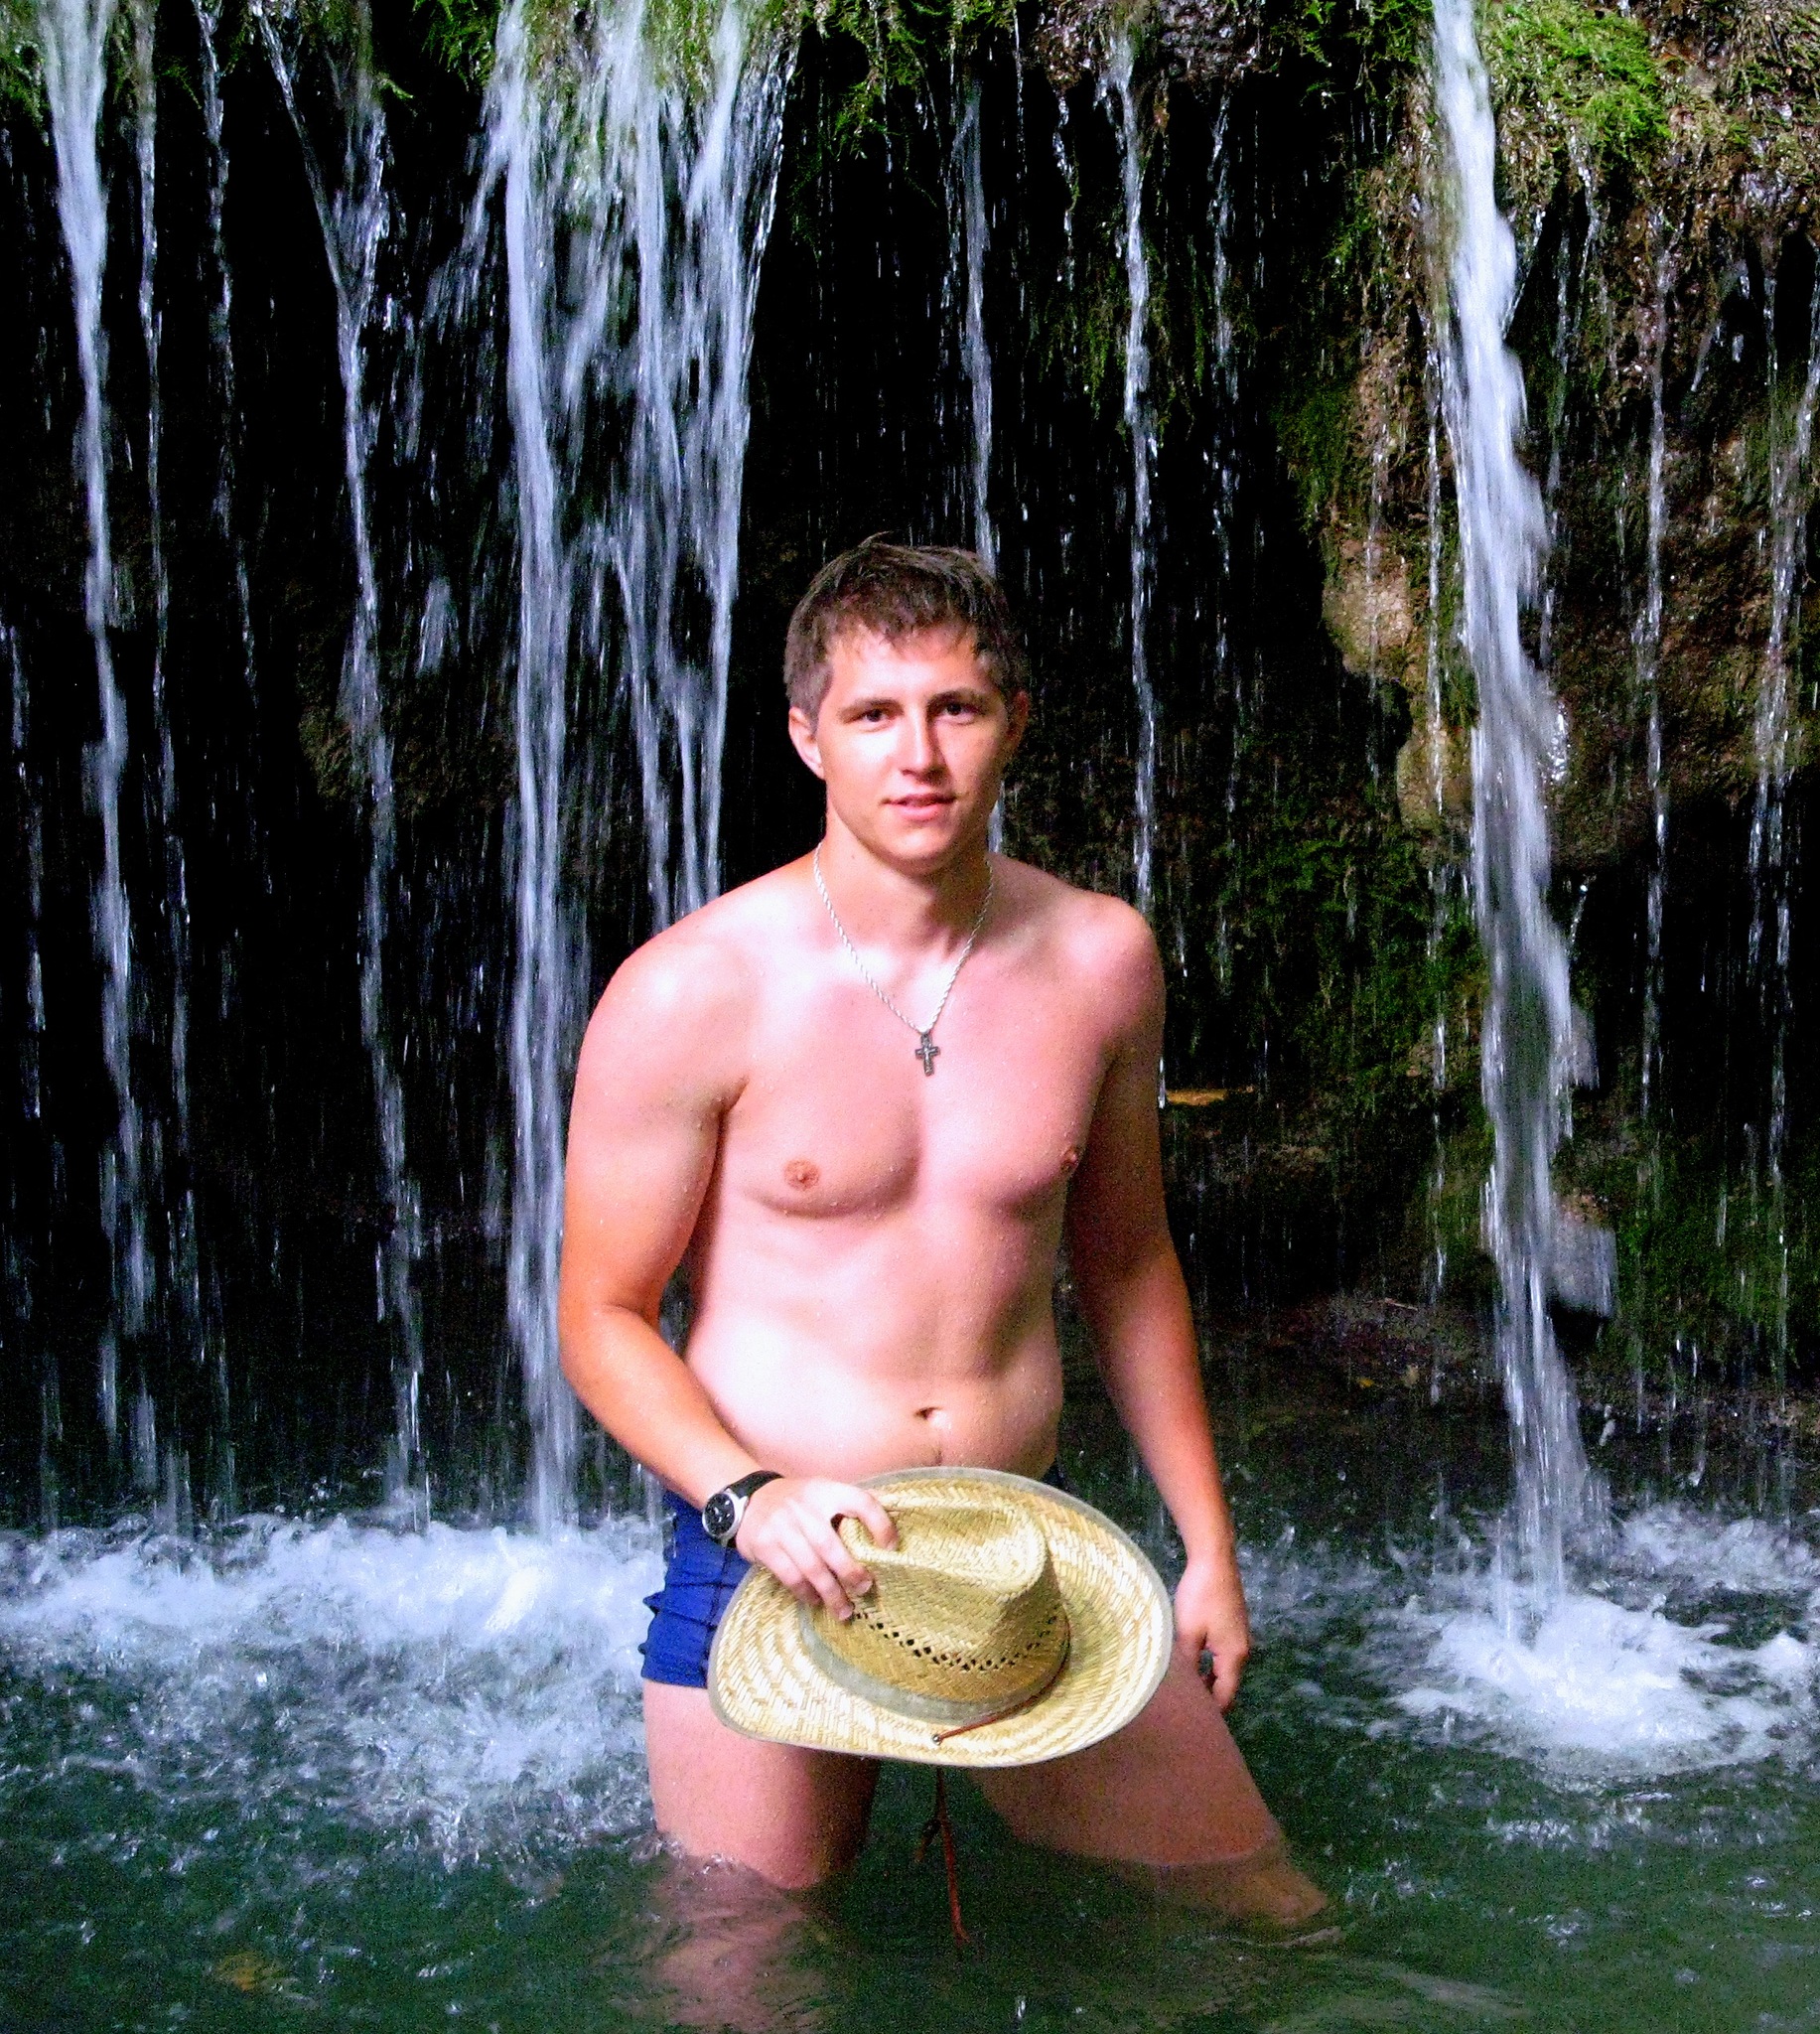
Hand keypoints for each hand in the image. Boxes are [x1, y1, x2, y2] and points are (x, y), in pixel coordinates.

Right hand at [734, 1476, 897, 1618]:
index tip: (891, 1548)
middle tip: (865, 1588)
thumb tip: (884, 1539)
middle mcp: (804, 1507)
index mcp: (825, 1490)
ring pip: (811, 1567)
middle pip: (831, 1546)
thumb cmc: (797, 1502)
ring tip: (844, 1610)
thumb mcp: (821, 1493)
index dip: (880, 1524)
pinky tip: (815, 1600)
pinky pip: (790, 1576)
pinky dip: (805, 1592)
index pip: (860, 1502)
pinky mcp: (765, 1546)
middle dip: (851, 1572)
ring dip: (831, 1593)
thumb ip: (846, 1510)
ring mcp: (782, 1527)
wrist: (749, 1500)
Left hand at [1173, 1551, 1250, 1711]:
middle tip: (1182, 1710)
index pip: (1225, 1696)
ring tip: (1183, 1691)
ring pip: (1224, 1671)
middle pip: (1227, 1685)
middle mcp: (1242, 1651)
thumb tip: (1183, 1690)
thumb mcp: (1188, 1632)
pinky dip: (1209, 1666)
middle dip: (1207, 1699)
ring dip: (1207, 1681)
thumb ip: (1188, 1664)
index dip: (1209, 1713)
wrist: (1214, 1560)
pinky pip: (1222, 1656)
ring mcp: (1239, 1638)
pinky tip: (1192, 1666)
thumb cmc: (1200, 1597)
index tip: (1188, 1723)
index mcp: (1234, 1657)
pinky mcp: (1232, 1627)